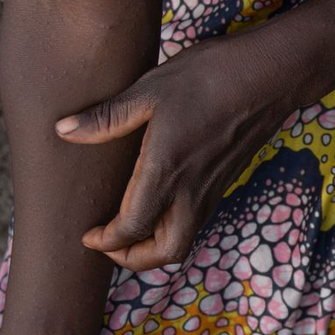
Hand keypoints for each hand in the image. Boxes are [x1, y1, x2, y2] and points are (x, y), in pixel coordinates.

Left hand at [55, 25, 317, 271]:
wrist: (271, 74)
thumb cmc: (210, 77)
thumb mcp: (149, 90)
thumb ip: (107, 117)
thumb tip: (63, 130)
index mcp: (166, 171)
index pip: (133, 228)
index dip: (107, 241)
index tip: (88, 235)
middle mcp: (192, 191)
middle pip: (166, 252)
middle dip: (135, 260)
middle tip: (110, 245)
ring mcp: (213, 188)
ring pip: (185, 240)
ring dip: (156, 247)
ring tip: (132, 231)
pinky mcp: (226, 180)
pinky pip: (197, 221)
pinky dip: (175, 228)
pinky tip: (162, 204)